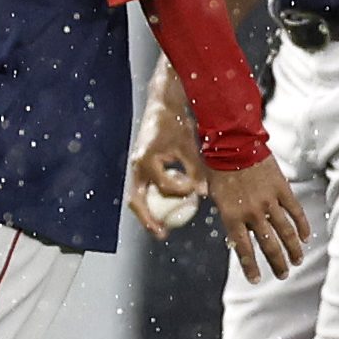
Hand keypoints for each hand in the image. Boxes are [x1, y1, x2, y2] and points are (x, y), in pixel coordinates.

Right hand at [127, 99, 206, 240]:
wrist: (162, 105)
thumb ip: (194, 172)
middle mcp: (137, 165)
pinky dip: (151, 201)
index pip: (165, 186)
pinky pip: (142, 189)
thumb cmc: (176, 122)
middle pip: (137, 200)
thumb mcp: (189, 146)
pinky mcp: (139, 166)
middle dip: (148, 219)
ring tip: (160, 228)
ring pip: (137, 197)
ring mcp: (136, 167)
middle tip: (162, 233)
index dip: (182, 192)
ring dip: (147, 214)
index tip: (196, 191)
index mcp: (147, 159)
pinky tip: (164, 209)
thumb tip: (202, 194)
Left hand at [206, 157, 309, 284]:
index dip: (250, 266)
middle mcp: (251, 212)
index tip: (256, 279)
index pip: (243, 249)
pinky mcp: (281, 189)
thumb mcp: (216, 196)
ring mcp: (269, 201)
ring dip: (292, 249)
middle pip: (268, 245)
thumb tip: (234, 234)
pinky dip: (302, 226)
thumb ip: (228, 215)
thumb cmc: (218, 168)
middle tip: (282, 275)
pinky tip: (306, 238)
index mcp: (231, 216)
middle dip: (277, 263)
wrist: (232, 142)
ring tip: (297, 261)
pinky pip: (295, 212)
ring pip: (285, 232)